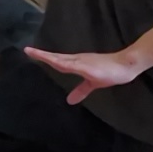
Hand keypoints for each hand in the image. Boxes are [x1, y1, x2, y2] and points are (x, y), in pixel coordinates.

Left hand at [20, 46, 141, 104]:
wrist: (125, 66)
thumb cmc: (110, 72)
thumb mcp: (92, 83)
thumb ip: (81, 90)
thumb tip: (69, 100)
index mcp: (76, 63)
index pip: (56, 61)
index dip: (44, 58)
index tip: (31, 53)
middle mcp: (77, 60)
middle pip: (55, 58)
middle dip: (41, 55)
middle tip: (26, 50)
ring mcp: (82, 62)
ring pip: (61, 60)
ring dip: (48, 57)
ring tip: (35, 53)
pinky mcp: (89, 66)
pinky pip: (74, 65)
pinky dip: (64, 63)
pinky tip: (55, 62)